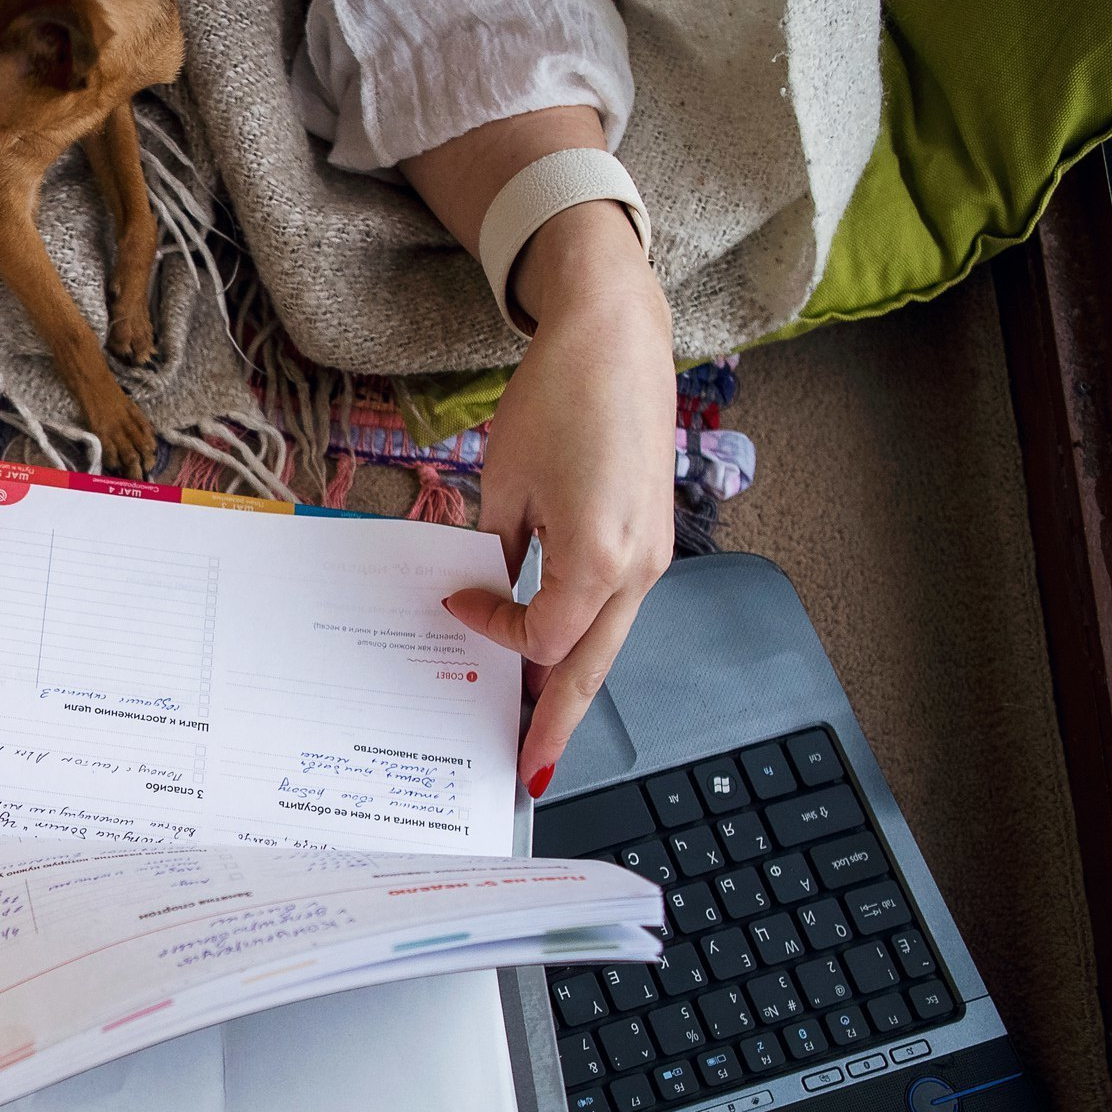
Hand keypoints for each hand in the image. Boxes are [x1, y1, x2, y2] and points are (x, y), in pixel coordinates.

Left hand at [442, 200, 674, 791]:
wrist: (615, 338)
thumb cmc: (558, 399)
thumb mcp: (508, 484)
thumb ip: (502, 554)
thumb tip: (492, 595)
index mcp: (598, 560)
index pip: (538, 640)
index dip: (490, 634)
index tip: (456, 603)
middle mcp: (638, 568)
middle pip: (589, 670)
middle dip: (557, 725)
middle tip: (531, 773)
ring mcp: (655, 556)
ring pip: (607, 643)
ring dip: (570, 683)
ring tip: (539, 724)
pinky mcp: (654, 538)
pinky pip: (616, 608)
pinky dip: (585, 636)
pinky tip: (557, 650)